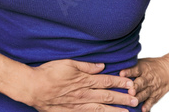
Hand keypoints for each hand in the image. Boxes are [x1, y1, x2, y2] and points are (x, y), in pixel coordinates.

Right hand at [24, 59, 138, 110]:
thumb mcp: (68, 62)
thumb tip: (101, 66)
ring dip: (115, 110)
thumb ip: (87, 65)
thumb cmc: (49, 72)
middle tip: (135, 100)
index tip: (131, 84)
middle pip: (107, 96)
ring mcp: (78, 105)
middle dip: (123, 98)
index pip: (107, 81)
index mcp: (84, 79)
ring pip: (101, 108)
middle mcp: (84, 93)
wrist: (33, 88)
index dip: (120, 83)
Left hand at [119, 57, 168, 111]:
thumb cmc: (151, 66)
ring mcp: (151, 88)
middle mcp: (147, 78)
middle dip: (135, 87)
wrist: (168, 70)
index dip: (128, 71)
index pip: (135, 69)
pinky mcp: (155, 96)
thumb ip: (131, 65)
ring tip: (133, 100)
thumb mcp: (142, 62)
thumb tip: (115, 64)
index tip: (121, 73)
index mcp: (143, 68)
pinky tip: (143, 110)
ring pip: (144, 93)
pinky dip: (147, 106)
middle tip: (130, 90)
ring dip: (139, 97)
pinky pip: (151, 101)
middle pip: (141, 83)